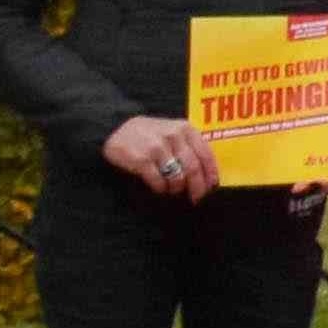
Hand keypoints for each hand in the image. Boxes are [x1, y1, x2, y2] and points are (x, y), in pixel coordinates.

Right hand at [103, 116, 218, 198]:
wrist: (115, 128)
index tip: (212, 187)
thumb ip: (189, 144)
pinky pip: (159, 181)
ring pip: (177, 177)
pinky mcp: (142, 159)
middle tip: (197, 198)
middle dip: (197, 187)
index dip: (211, 174)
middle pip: (193, 168)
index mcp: (185, 129)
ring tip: (174, 191)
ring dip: (178, 188)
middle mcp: (174, 136)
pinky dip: (162, 189)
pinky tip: (160, 189)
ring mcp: (157, 147)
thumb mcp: (172, 130)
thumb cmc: (149, 133)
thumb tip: (207, 172)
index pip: (206, 155)